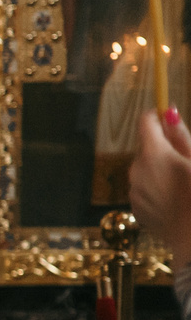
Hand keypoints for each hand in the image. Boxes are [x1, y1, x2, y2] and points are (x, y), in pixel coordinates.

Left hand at [131, 109, 190, 263]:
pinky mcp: (136, 208)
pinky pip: (144, 190)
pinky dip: (157, 188)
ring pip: (144, 169)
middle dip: (163, 148)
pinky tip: (177, 199)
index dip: (157, 117)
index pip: (146, 123)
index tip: (168, 119)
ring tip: (184, 183)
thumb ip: (182, 136)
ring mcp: (134, 191)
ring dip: (160, 169)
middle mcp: (137, 170)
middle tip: (186, 159)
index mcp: (153, 154)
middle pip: (146, 148)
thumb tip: (168, 111)